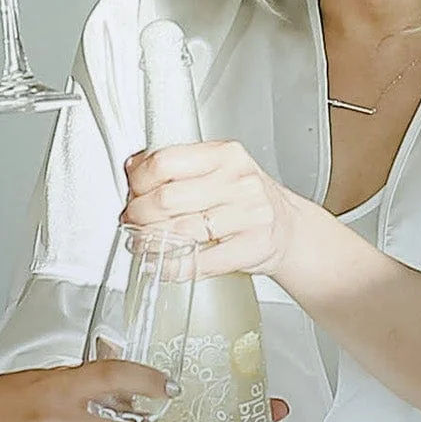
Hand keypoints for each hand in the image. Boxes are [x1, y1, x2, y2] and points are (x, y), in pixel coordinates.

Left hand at [122, 141, 302, 278]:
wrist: (289, 228)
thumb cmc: (247, 198)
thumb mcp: (220, 170)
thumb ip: (181, 167)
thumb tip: (134, 168)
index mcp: (226, 154)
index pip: (166, 162)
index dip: (138, 180)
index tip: (132, 191)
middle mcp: (239, 181)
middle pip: (167, 198)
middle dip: (139, 214)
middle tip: (132, 220)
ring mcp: (248, 214)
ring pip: (179, 231)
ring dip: (150, 242)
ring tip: (141, 243)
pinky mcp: (252, 247)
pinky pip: (199, 262)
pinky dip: (171, 266)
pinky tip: (161, 263)